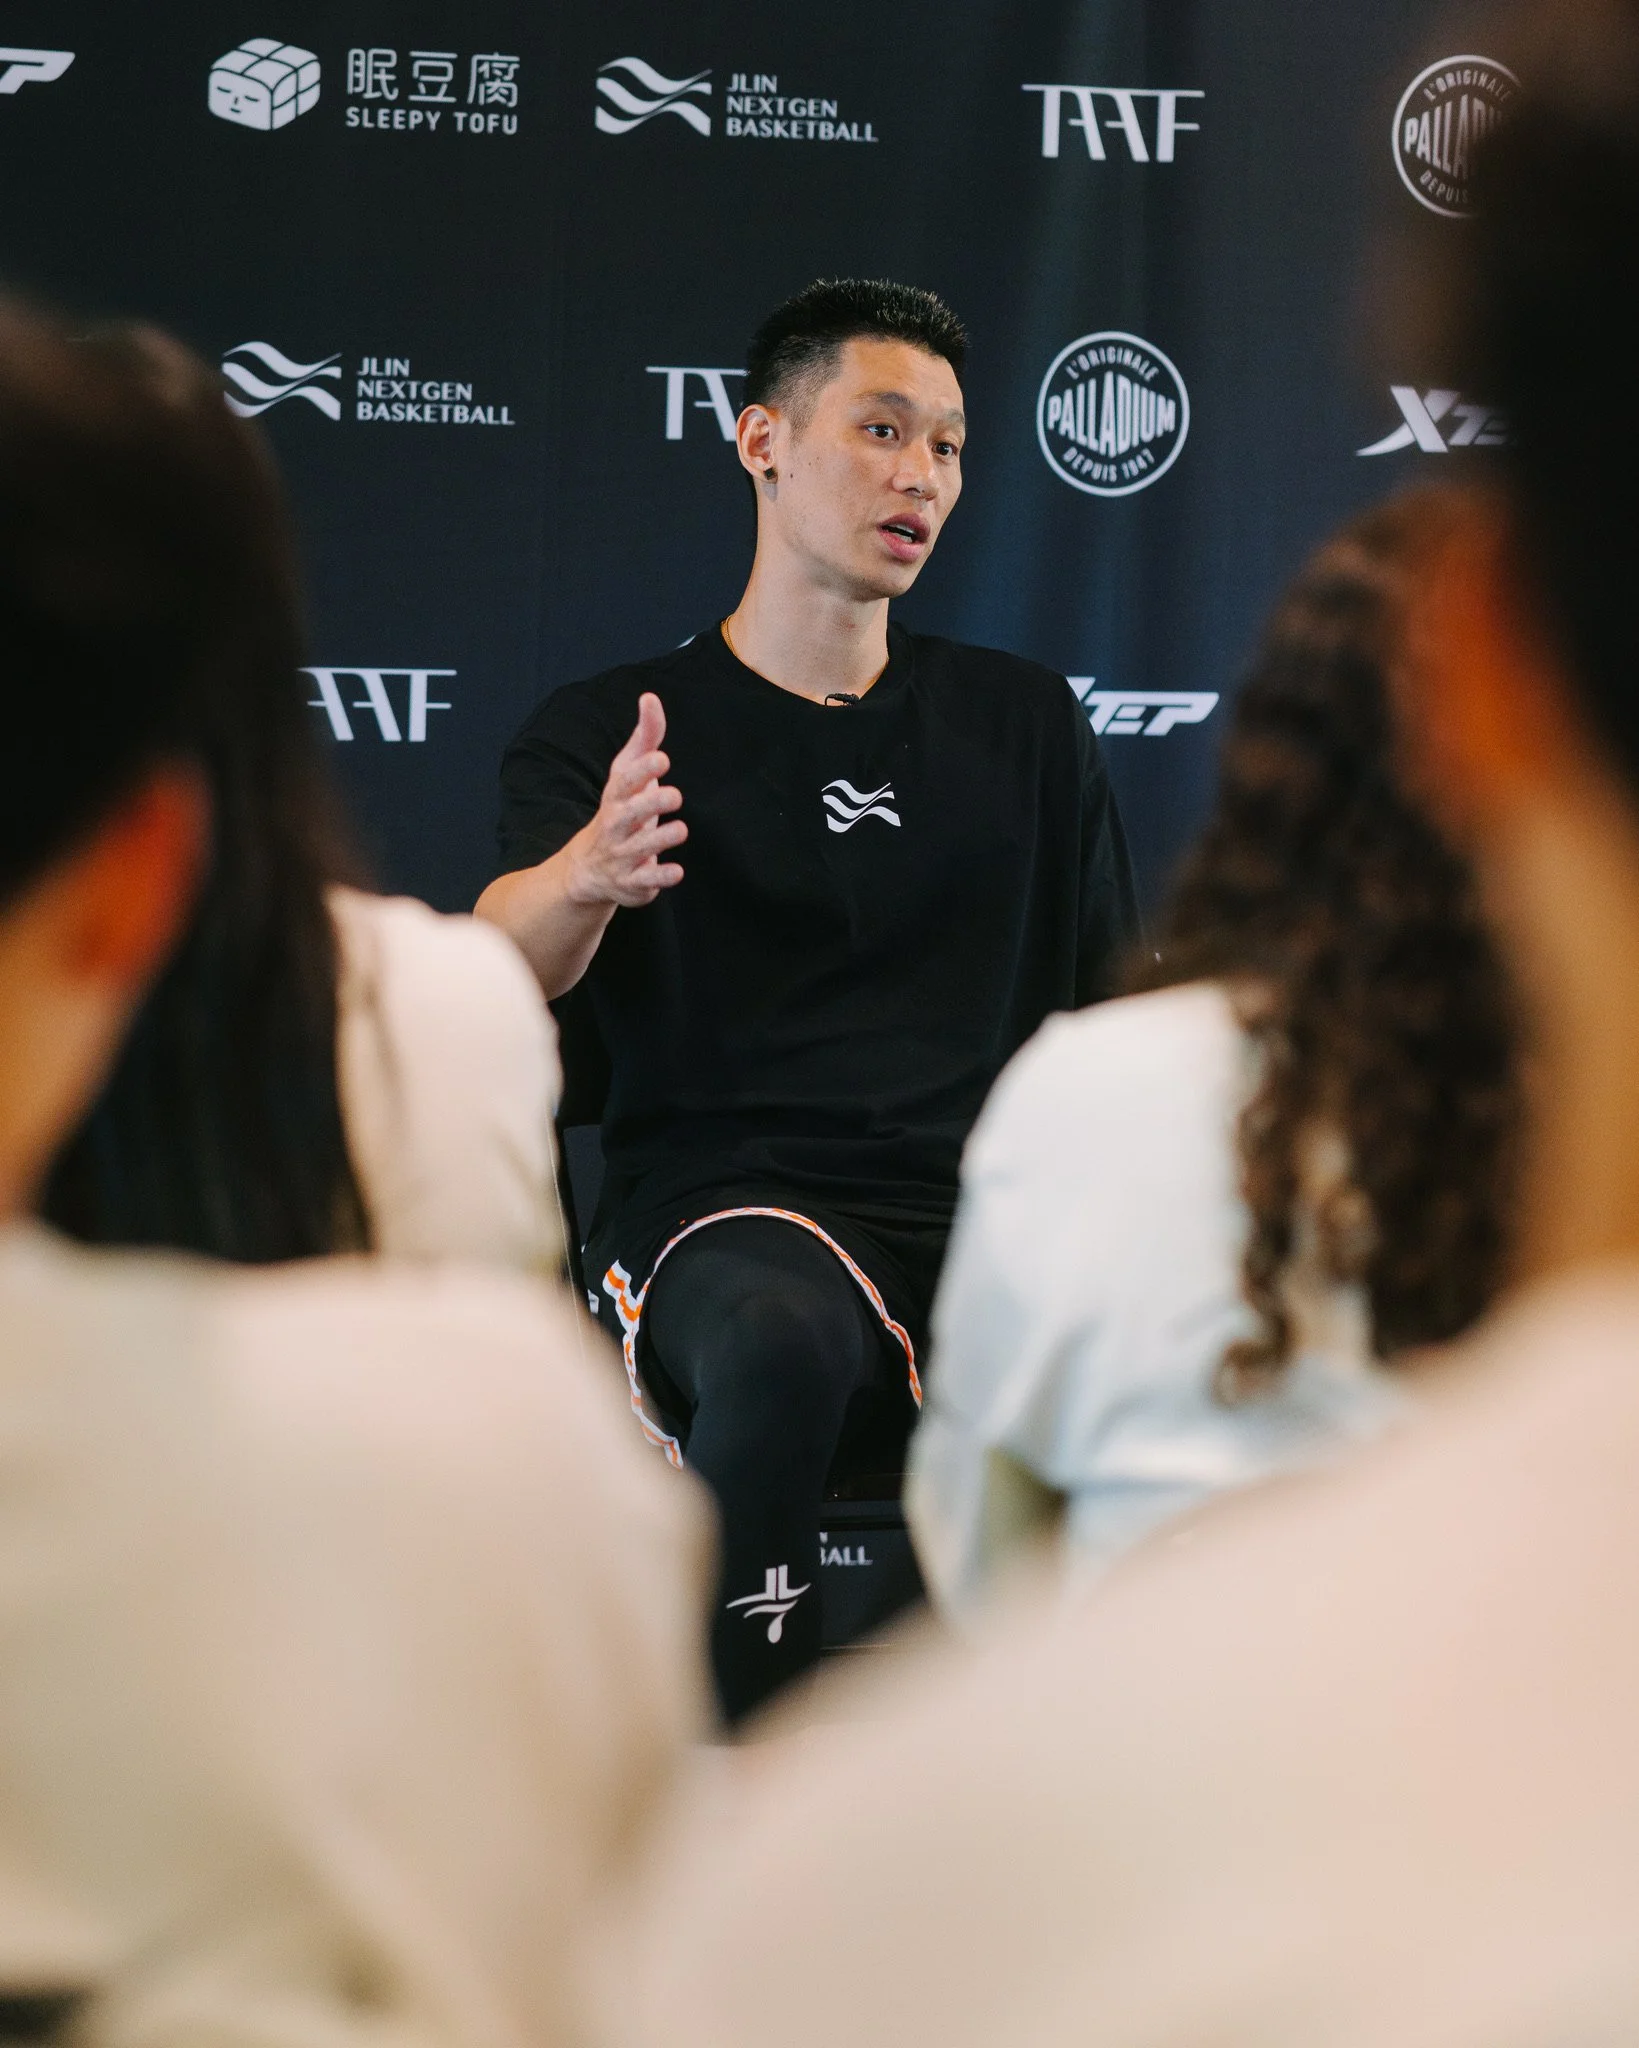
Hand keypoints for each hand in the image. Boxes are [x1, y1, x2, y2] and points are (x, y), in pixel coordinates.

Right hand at [562, 693, 685, 909]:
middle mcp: (616, 826)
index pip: (624, 781)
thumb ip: (644, 739)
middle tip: (675, 795)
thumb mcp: (627, 775)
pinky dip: (660, 878)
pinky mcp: (632, 883)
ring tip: (680, 829)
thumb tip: (650, 698)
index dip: (642, 769)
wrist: (589, 869)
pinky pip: (646, 882)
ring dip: (661, 838)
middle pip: (629, 814)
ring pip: (640, 848)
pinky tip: (676, 871)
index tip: (662, 758)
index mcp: (616, 798)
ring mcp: (622, 856)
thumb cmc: (620, 810)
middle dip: (650, 803)